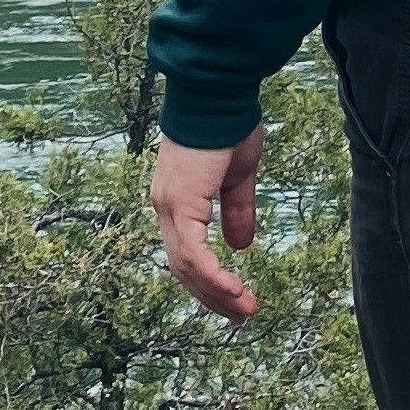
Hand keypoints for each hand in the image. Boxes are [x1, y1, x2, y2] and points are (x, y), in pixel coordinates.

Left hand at [152, 129, 265, 320]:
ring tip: (245, 310)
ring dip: (216, 293)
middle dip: (213, 296)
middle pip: (183, 268)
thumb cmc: (228, 125)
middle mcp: (164, 207)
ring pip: (186, 267)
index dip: (208, 279)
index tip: (234, 297)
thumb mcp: (237, 177)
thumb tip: (241, 246)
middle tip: (241, 315)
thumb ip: (236, 211)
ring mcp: (169, 206)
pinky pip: (194, 254)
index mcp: (175, 201)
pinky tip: (233, 291)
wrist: (219, 94)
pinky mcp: (180, 203)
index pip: (185, 253)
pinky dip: (213, 277)